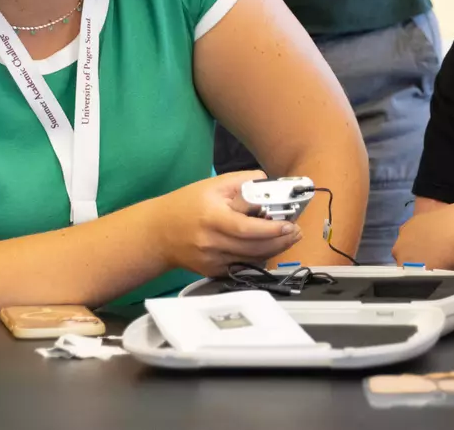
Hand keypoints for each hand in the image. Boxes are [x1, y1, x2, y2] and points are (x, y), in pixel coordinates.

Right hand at [151, 171, 301, 275]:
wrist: (157, 233)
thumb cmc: (186, 205)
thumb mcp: (212, 185)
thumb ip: (242, 181)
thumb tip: (269, 182)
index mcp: (212, 218)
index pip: (247, 229)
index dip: (272, 229)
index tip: (289, 224)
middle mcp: (211, 243)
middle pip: (254, 248)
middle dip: (281, 241)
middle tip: (296, 232)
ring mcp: (211, 261)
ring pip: (251, 260)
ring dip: (274, 250)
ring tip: (288, 238)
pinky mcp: (212, 271)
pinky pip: (242, 267)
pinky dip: (258, 258)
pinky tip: (267, 248)